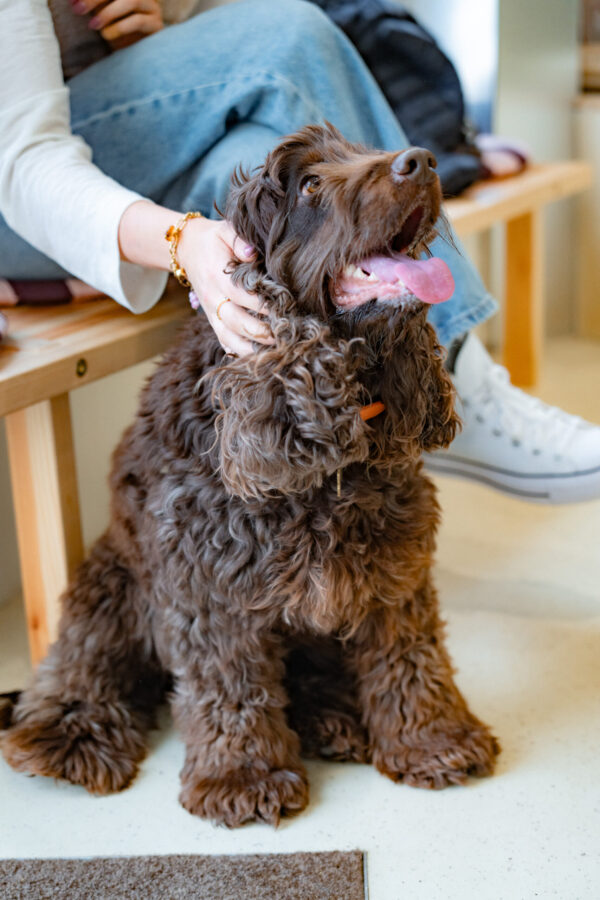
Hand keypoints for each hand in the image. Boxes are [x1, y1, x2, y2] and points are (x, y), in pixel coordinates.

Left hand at [71, 0, 162, 49]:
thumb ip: (90, 6)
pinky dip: (120, 27)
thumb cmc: (113, 35)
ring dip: (109, 12)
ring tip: (93, 26)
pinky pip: (139, 21)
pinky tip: (106, 35)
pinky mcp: (157, 25)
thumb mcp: (99, 16)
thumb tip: (72, 1)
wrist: (135, 62)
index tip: (71, 2)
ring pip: (131, 1)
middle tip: (77, 9)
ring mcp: (151, 8)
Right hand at [178, 218, 273, 356]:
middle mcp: (212, 299)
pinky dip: (240, 353)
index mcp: (216, 277)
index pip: (240, 295)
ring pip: (228, 338)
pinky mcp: (212, 321)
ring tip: (275, 352)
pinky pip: (224, 342)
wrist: (187, 249)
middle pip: (235, 322)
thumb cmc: (215, 240)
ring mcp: (211, 313)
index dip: (261, 304)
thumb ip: (239, 240)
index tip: (284, 307)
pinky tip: (258, 359)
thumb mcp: (225, 231)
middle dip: (260, 331)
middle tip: (284, 335)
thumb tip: (253, 252)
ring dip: (251, 348)